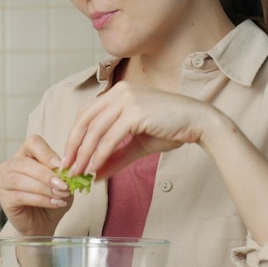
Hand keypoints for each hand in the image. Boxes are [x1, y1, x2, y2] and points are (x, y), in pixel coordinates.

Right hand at [0, 134, 72, 235]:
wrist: (44, 223)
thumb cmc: (51, 199)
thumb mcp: (62, 183)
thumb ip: (62, 174)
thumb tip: (66, 168)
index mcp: (26, 154)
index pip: (33, 143)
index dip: (46, 153)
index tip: (61, 165)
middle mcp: (11, 165)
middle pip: (24, 162)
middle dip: (46, 174)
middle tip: (63, 185)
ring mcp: (4, 181)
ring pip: (19, 179)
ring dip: (43, 187)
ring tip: (60, 195)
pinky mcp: (4, 199)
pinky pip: (19, 195)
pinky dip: (39, 199)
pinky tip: (53, 203)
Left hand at [62, 82, 212, 179]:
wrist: (199, 123)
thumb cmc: (171, 129)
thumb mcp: (137, 143)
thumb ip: (115, 156)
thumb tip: (95, 174)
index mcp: (118, 92)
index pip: (86, 114)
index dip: (74, 136)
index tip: (69, 157)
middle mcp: (120, 92)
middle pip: (85, 120)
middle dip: (74, 146)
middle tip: (67, 167)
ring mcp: (127, 100)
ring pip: (95, 130)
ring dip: (84, 154)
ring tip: (79, 173)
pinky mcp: (135, 112)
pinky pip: (110, 137)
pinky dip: (99, 155)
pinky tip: (94, 169)